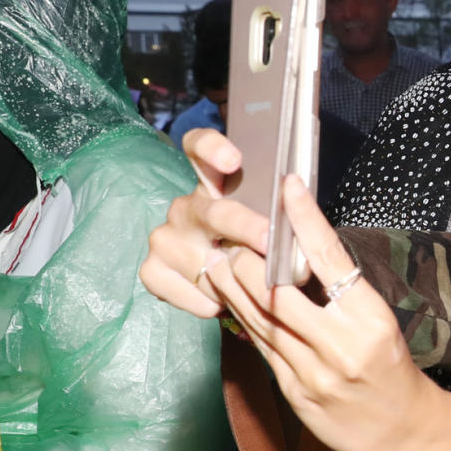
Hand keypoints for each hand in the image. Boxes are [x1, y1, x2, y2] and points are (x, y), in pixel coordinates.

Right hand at [141, 128, 311, 318]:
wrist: (233, 283)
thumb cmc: (258, 247)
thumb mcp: (270, 226)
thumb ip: (279, 221)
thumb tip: (298, 235)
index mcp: (213, 184)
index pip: (199, 149)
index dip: (213, 148)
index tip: (234, 160)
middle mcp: (185, 208)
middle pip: (214, 213)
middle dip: (246, 228)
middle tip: (270, 241)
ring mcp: (164, 238)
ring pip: (203, 260)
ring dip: (232, 278)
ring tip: (252, 288)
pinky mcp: (151, 270)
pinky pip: (185, 291)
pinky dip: (207, 301)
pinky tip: (220, 302)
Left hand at [199, 174, 446, 450]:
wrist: (408, 429)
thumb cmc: (394, 368)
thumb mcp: (380, 323)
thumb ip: (341, 294)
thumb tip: (301, 254)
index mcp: (370, 319)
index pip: (330, 259)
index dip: (305, 220)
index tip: (288, 187)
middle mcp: (340, 345)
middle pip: (278, 291)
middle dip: (248, 261)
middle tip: (231, 239)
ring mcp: (314, 373)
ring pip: (261, 320)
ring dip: (233, 288)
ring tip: (217, 265)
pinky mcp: (295, 395)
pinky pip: (262, 350)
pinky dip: (245, 322)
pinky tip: (232, 305)